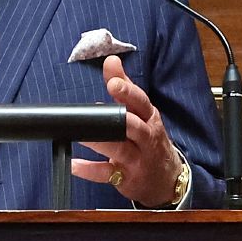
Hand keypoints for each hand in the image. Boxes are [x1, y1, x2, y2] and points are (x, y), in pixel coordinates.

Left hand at [71, 55, 185, 206]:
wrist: (167, 180)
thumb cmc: (150, 140)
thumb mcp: (143, 113)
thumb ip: (126, 87)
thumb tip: (111, 60)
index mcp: (149, 118)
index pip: (141, 102)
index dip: (127, 92)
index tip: (113, 82)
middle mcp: (145, 138)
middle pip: (134, 126)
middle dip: (118, 117)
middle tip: (99, 107)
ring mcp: (136, 159)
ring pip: (120, 149)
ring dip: (100, 142)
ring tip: (81, 135)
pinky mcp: (125, 177)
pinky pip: (106, 174)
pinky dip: (90, 170)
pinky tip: (75, 164)